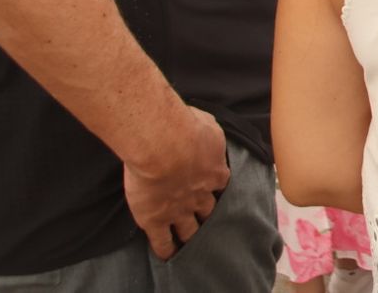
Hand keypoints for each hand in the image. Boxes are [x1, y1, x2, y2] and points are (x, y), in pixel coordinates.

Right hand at [123, 107, 228, 259]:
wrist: (161, 144)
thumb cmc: (184, 125)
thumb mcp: (206, 122)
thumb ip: (208, 133)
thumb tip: (205, 132)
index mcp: (215, 171)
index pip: (221, 183)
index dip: (216, 186)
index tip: (213, 187)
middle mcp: (201, 195)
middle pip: (209, 211)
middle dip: (209, 215)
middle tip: (206, 219)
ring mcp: (179, 210)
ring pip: (189, 230)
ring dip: (191, 235)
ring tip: (191, 243)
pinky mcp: (156, 220)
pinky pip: (163, 241)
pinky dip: (166, 250)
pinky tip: (167, 256)